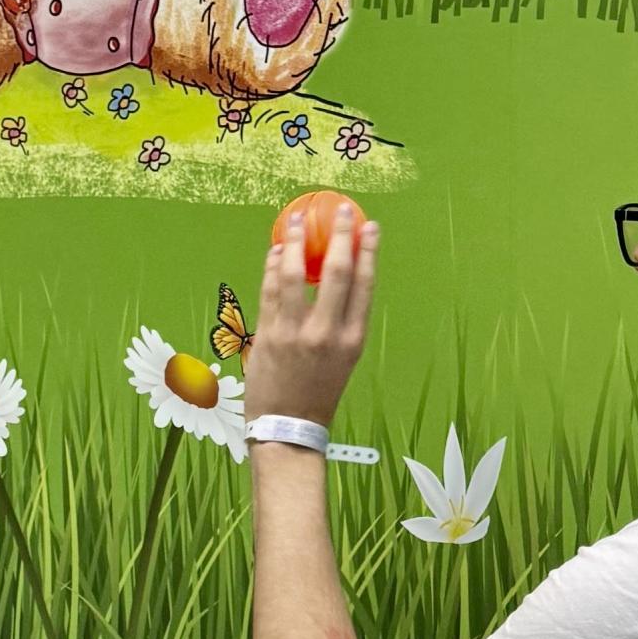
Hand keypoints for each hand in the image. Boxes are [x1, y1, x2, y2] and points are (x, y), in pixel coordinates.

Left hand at [242, 203, 379, 429]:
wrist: (288, 429)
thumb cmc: (316, 393)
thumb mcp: (342, 360)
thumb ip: (339, 322)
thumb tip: (332, 278)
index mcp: (353, 339)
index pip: (364, 284)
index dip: (367, 250)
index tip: (369, 226)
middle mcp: (328, 332)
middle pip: (336, 271)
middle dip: (340, 235)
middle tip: (341, 210)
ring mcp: (296, 332)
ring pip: (296, 274)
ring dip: (295, 241)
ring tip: (296, 219)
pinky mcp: (268, 334)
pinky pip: (270, 290)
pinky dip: (272, 266)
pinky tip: (275, 251)